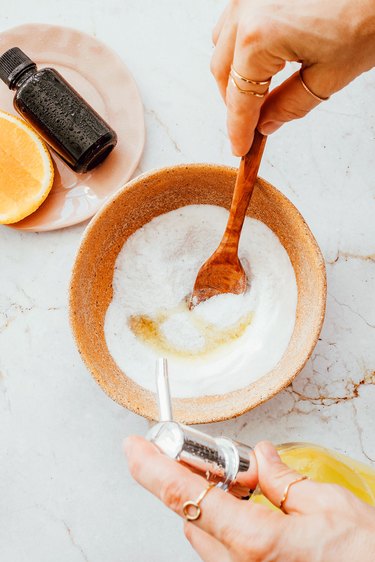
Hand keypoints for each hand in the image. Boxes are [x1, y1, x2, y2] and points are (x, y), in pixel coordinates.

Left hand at [125, 437, 374, 561]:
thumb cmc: (364, 558)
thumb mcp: (329, 506)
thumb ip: (286, 481)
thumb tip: (263, 458)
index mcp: (257, 543)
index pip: (186, 497)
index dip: (153, 468)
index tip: (135, 447)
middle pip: (191, 515)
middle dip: (190, 480)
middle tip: (200, 453)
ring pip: (204, 533)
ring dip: (211, 501)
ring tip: (241, 481)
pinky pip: (221, 549)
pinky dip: (225, 521)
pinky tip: (248, 505)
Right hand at [211, 0, 374, 154]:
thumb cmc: (368, 13)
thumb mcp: (330, 75)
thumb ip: (290, 105)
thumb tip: (267, 124)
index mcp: (258, 36)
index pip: (239, 98)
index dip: (239, 129)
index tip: (240, 147)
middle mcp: (245, 9)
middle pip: (222, 71)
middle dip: (236, 102)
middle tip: (252, 125)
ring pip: (222, 44)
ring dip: (235, 72)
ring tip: (260, 91)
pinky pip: (234, 21)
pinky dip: (241, 45)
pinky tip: (263, 57)